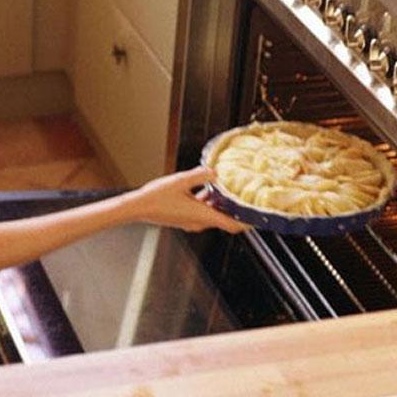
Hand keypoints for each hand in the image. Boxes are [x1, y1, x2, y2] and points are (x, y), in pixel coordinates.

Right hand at [127, 166, 246, 233]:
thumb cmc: (157, 197)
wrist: (138, 207)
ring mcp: (191, 221)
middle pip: (224, 219)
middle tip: (245, 197)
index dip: (246, 223)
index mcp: (202, 215)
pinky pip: (203, 212)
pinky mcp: (184, 218)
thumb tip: (215, 172)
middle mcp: (199, 222)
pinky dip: (209, 204)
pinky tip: (206, 189)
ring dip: (221, 204)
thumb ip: (200, 176)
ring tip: (226, 190)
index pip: (231, 225)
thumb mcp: (180, 181)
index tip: (257, 217)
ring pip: (213, 215)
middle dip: (235, 209)